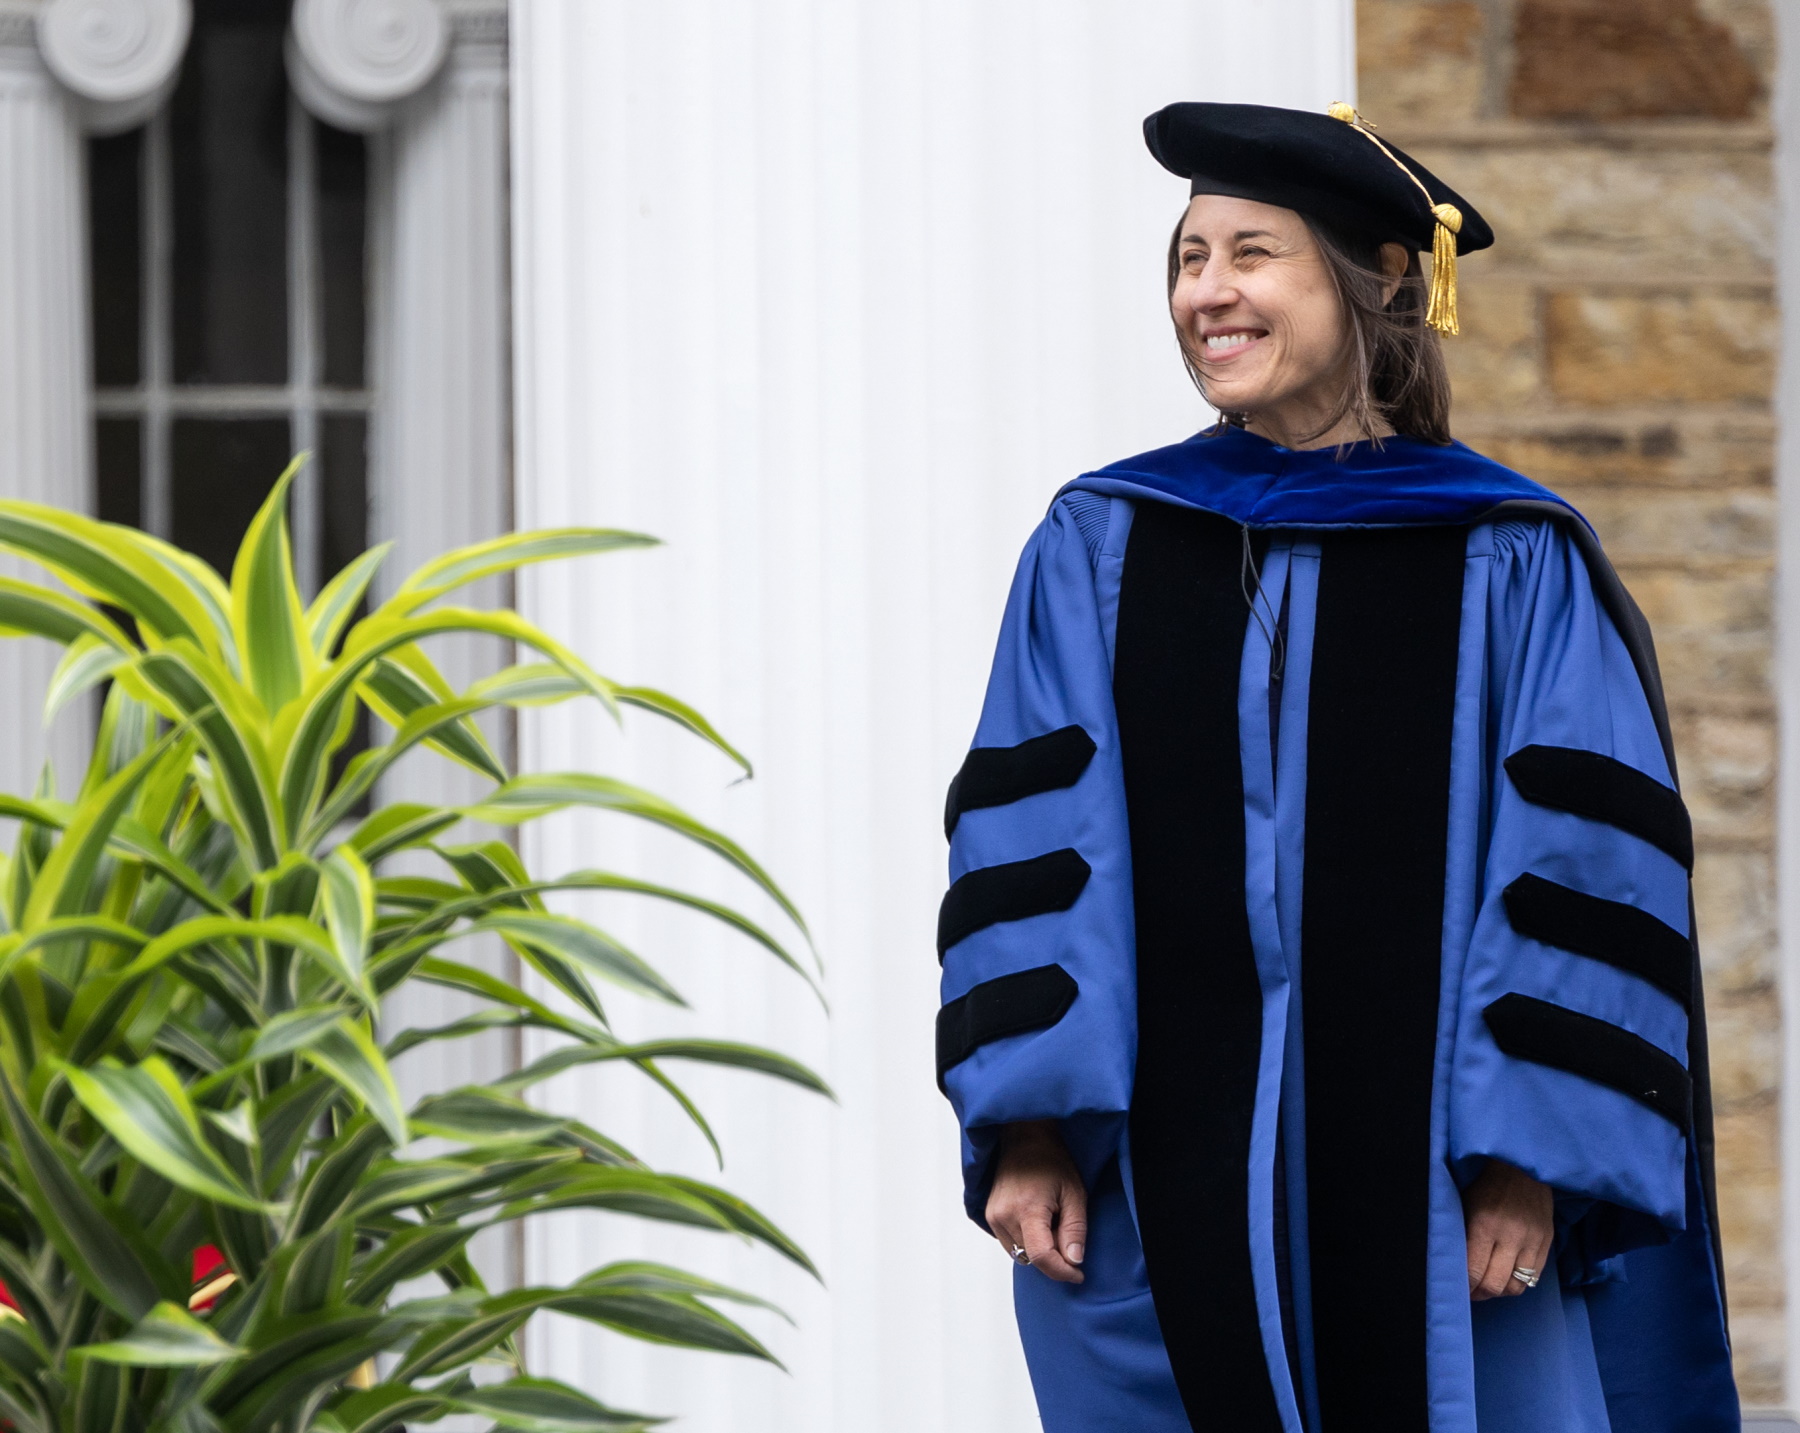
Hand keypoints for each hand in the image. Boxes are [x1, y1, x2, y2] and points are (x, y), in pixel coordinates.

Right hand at [984, 1120, 1087, 1283]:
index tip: (1078, 1274)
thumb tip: (1074, 1261)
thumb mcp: (1074, 1192)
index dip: (1062, 1271)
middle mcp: (1003, 1215)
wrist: (1023, 1137)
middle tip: (1067, 1234)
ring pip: (1020, 1253)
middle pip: (1031, 1258)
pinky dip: (1027, 1241)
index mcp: (1026, 1208)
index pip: (1042, 1257)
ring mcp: (993, 1216)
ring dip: (1039, 1249)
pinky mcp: (989, 1215)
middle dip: (1054, 1256)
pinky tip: (1037, 1221)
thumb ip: (1075, 1229)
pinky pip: (1011, 1243)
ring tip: (1051, 1222)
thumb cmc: (1051, 1160)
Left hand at [1463, 1158, 1553, 1300]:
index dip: (1465, 1288)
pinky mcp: (1547, 1241)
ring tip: (1489, 1286)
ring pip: (1517, 1286)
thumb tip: (1457, 1267)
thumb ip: (1464, 1236)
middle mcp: (1510, 1236)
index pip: (1474, 1272)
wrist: (1521, 1165)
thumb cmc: (1486, 1184)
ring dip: (1500, 1292)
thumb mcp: (1466, 1205)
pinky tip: (1508, 1277)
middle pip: (1495, 1285)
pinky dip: (1519, 1283)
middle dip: (1480, 1294)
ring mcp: (1532, 1241)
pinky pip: (1534, 1277)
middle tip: (1471, 1292)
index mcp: (1484, 1225)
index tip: (1458, 1290)